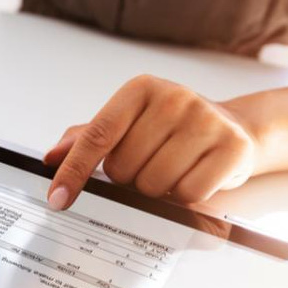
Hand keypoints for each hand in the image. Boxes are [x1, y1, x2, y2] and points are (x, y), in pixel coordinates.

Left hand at [43, 75, 264, 209]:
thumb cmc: (171, 129)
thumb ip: (87, 139)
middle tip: (149, 163)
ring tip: (172, 169)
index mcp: (140, 89)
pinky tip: (193, 175)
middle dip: (129, 177)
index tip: (57, 198)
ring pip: (153, 184)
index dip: (74, 170)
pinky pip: (188, 194)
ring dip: (156, 189)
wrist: (235, 128)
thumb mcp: (129, 124)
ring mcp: (206, 121)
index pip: (97, 135)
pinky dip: (184, 196)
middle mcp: (174, 98)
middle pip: (123, 168)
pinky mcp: (232, 147)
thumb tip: (51, 157)